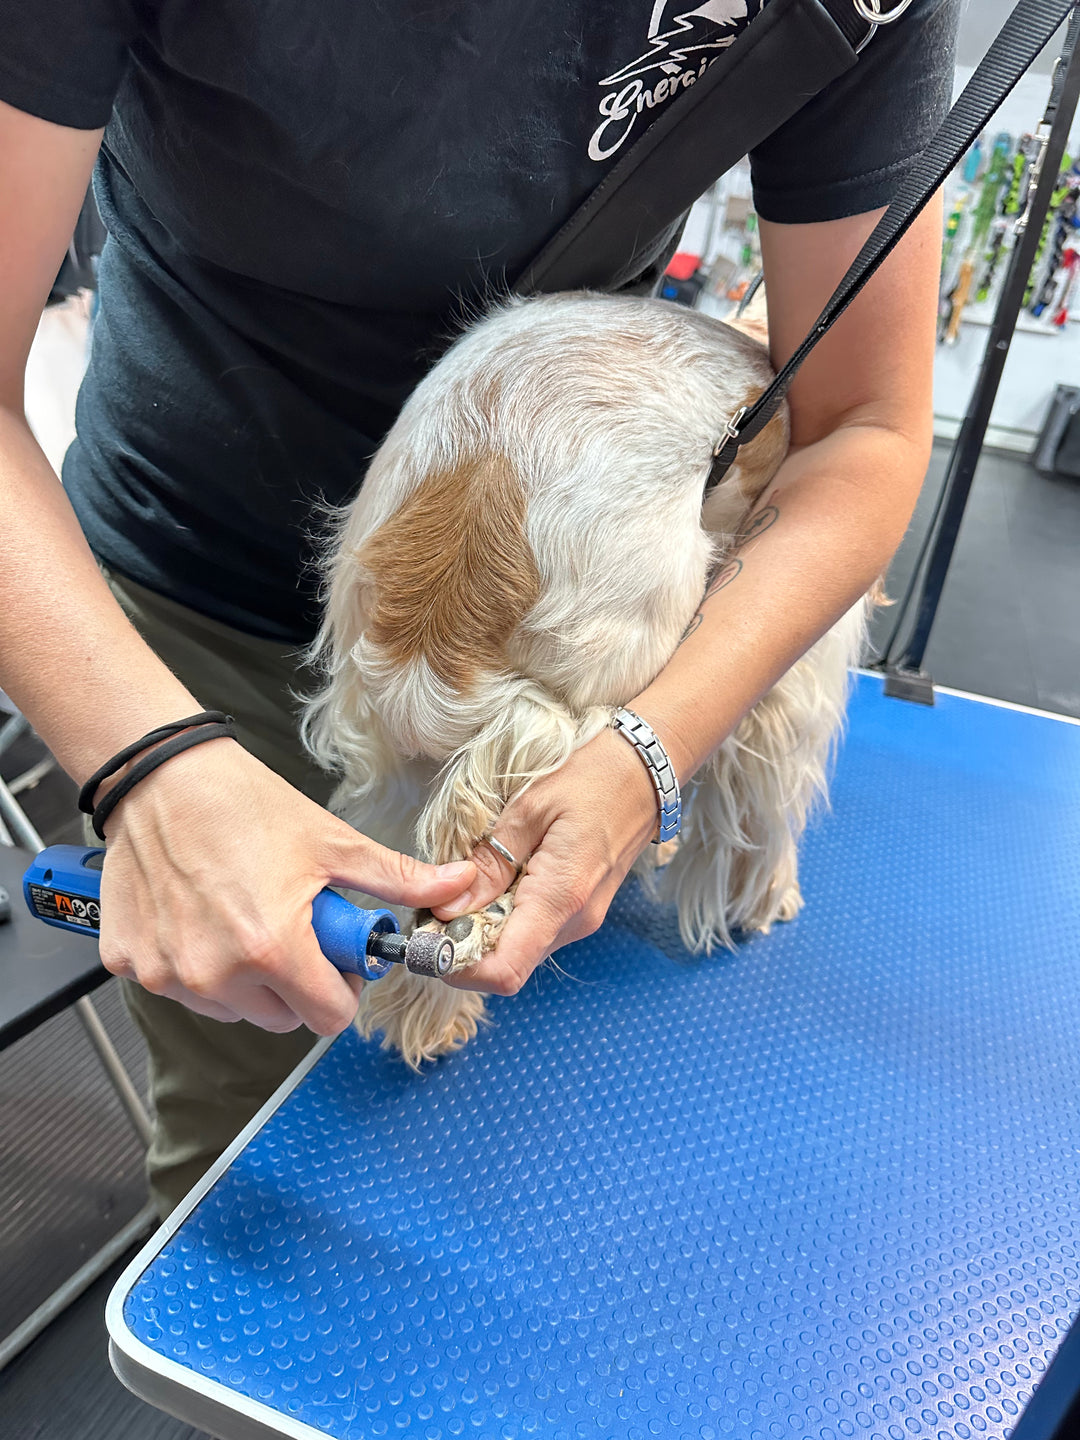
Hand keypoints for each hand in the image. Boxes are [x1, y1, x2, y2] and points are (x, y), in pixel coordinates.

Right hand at [97, 738, 474, 1033]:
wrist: (159, 776)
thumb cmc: (245, 804)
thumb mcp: (332, 842)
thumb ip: (398, 878)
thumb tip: (460, 884)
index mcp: (273, 949)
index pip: (328, 1018)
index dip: (341, 988)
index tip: (335, 955)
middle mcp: (216, 974)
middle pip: (280, 1018)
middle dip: (295, 983)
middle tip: (289, 927)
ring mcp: (168, 973)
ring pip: (230, 1008)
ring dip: (244, 978)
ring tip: (242, 914)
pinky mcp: (130, 963)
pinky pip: (179, 987)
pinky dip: (193, 963)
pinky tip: (198, 914)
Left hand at [431, 727, 658, 994]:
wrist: (647, 772)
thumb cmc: (592, 780)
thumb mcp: (529, 810)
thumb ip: (489, 864)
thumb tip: (447, 909)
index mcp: (561, 898)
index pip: (505, 971)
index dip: (459, 967)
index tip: (430, 936)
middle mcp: (575, 923)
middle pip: (507, 965)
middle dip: (463, 946)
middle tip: (435, 905)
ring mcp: (581, 921)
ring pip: (519, 951)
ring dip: (483, 932)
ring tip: (465, 887)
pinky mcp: (581, 912)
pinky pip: (534, 932)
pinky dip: (505, 919)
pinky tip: (495, 883)